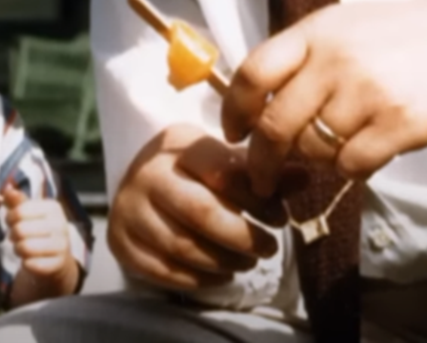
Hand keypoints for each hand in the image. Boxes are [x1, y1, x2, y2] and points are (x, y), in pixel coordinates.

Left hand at [3, 182, 78, 300]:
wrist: (56, 257)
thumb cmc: (37, 229)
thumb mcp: (27, 212)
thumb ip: (16, 200)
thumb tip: (7, 188)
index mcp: (53, 207)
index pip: (20, 211)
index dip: (10, 217)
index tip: (12, 221)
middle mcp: (61, 224)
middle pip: (20, 230)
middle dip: (13, 235)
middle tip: (17, 236)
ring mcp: (62, 245)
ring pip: (25, 247)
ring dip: (18, 249)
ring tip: (23, 247)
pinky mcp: (59, 264)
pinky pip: (31, 264)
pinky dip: (25, 263)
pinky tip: (31, 259)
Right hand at [107, 124, 289, 290]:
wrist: (143, 183)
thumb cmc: (197, 174)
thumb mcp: (228, 163)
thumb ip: (265, 174)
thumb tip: (306, 178)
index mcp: (175, 147)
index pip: (223, 175)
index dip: (259, 201)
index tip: (280, 218)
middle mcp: (145, 174)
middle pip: (201, 213)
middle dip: (243, 237)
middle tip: (268, 248)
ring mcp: (128, 209)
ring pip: (183, 247)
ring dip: (225, 261)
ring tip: (247, 262)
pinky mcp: (120, 241)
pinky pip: (165, 270)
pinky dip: (200, 279)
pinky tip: (220, 273)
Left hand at [222, 0, 426, 195]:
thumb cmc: (398, 35)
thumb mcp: (341, 27)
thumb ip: (299, 57)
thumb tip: (253, 103)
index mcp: (314, 33)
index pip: (253, 73)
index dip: (233, 109)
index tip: (232, 132)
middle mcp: (335, 61)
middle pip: (274, 124)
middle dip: (260, 160)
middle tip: (261, 177)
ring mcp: (368, 92)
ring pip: (313, 148)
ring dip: (315, 159)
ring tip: (334, 147)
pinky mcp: (400, 122)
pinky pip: (352, 164)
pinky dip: (351, 169)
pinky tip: (365, 153)